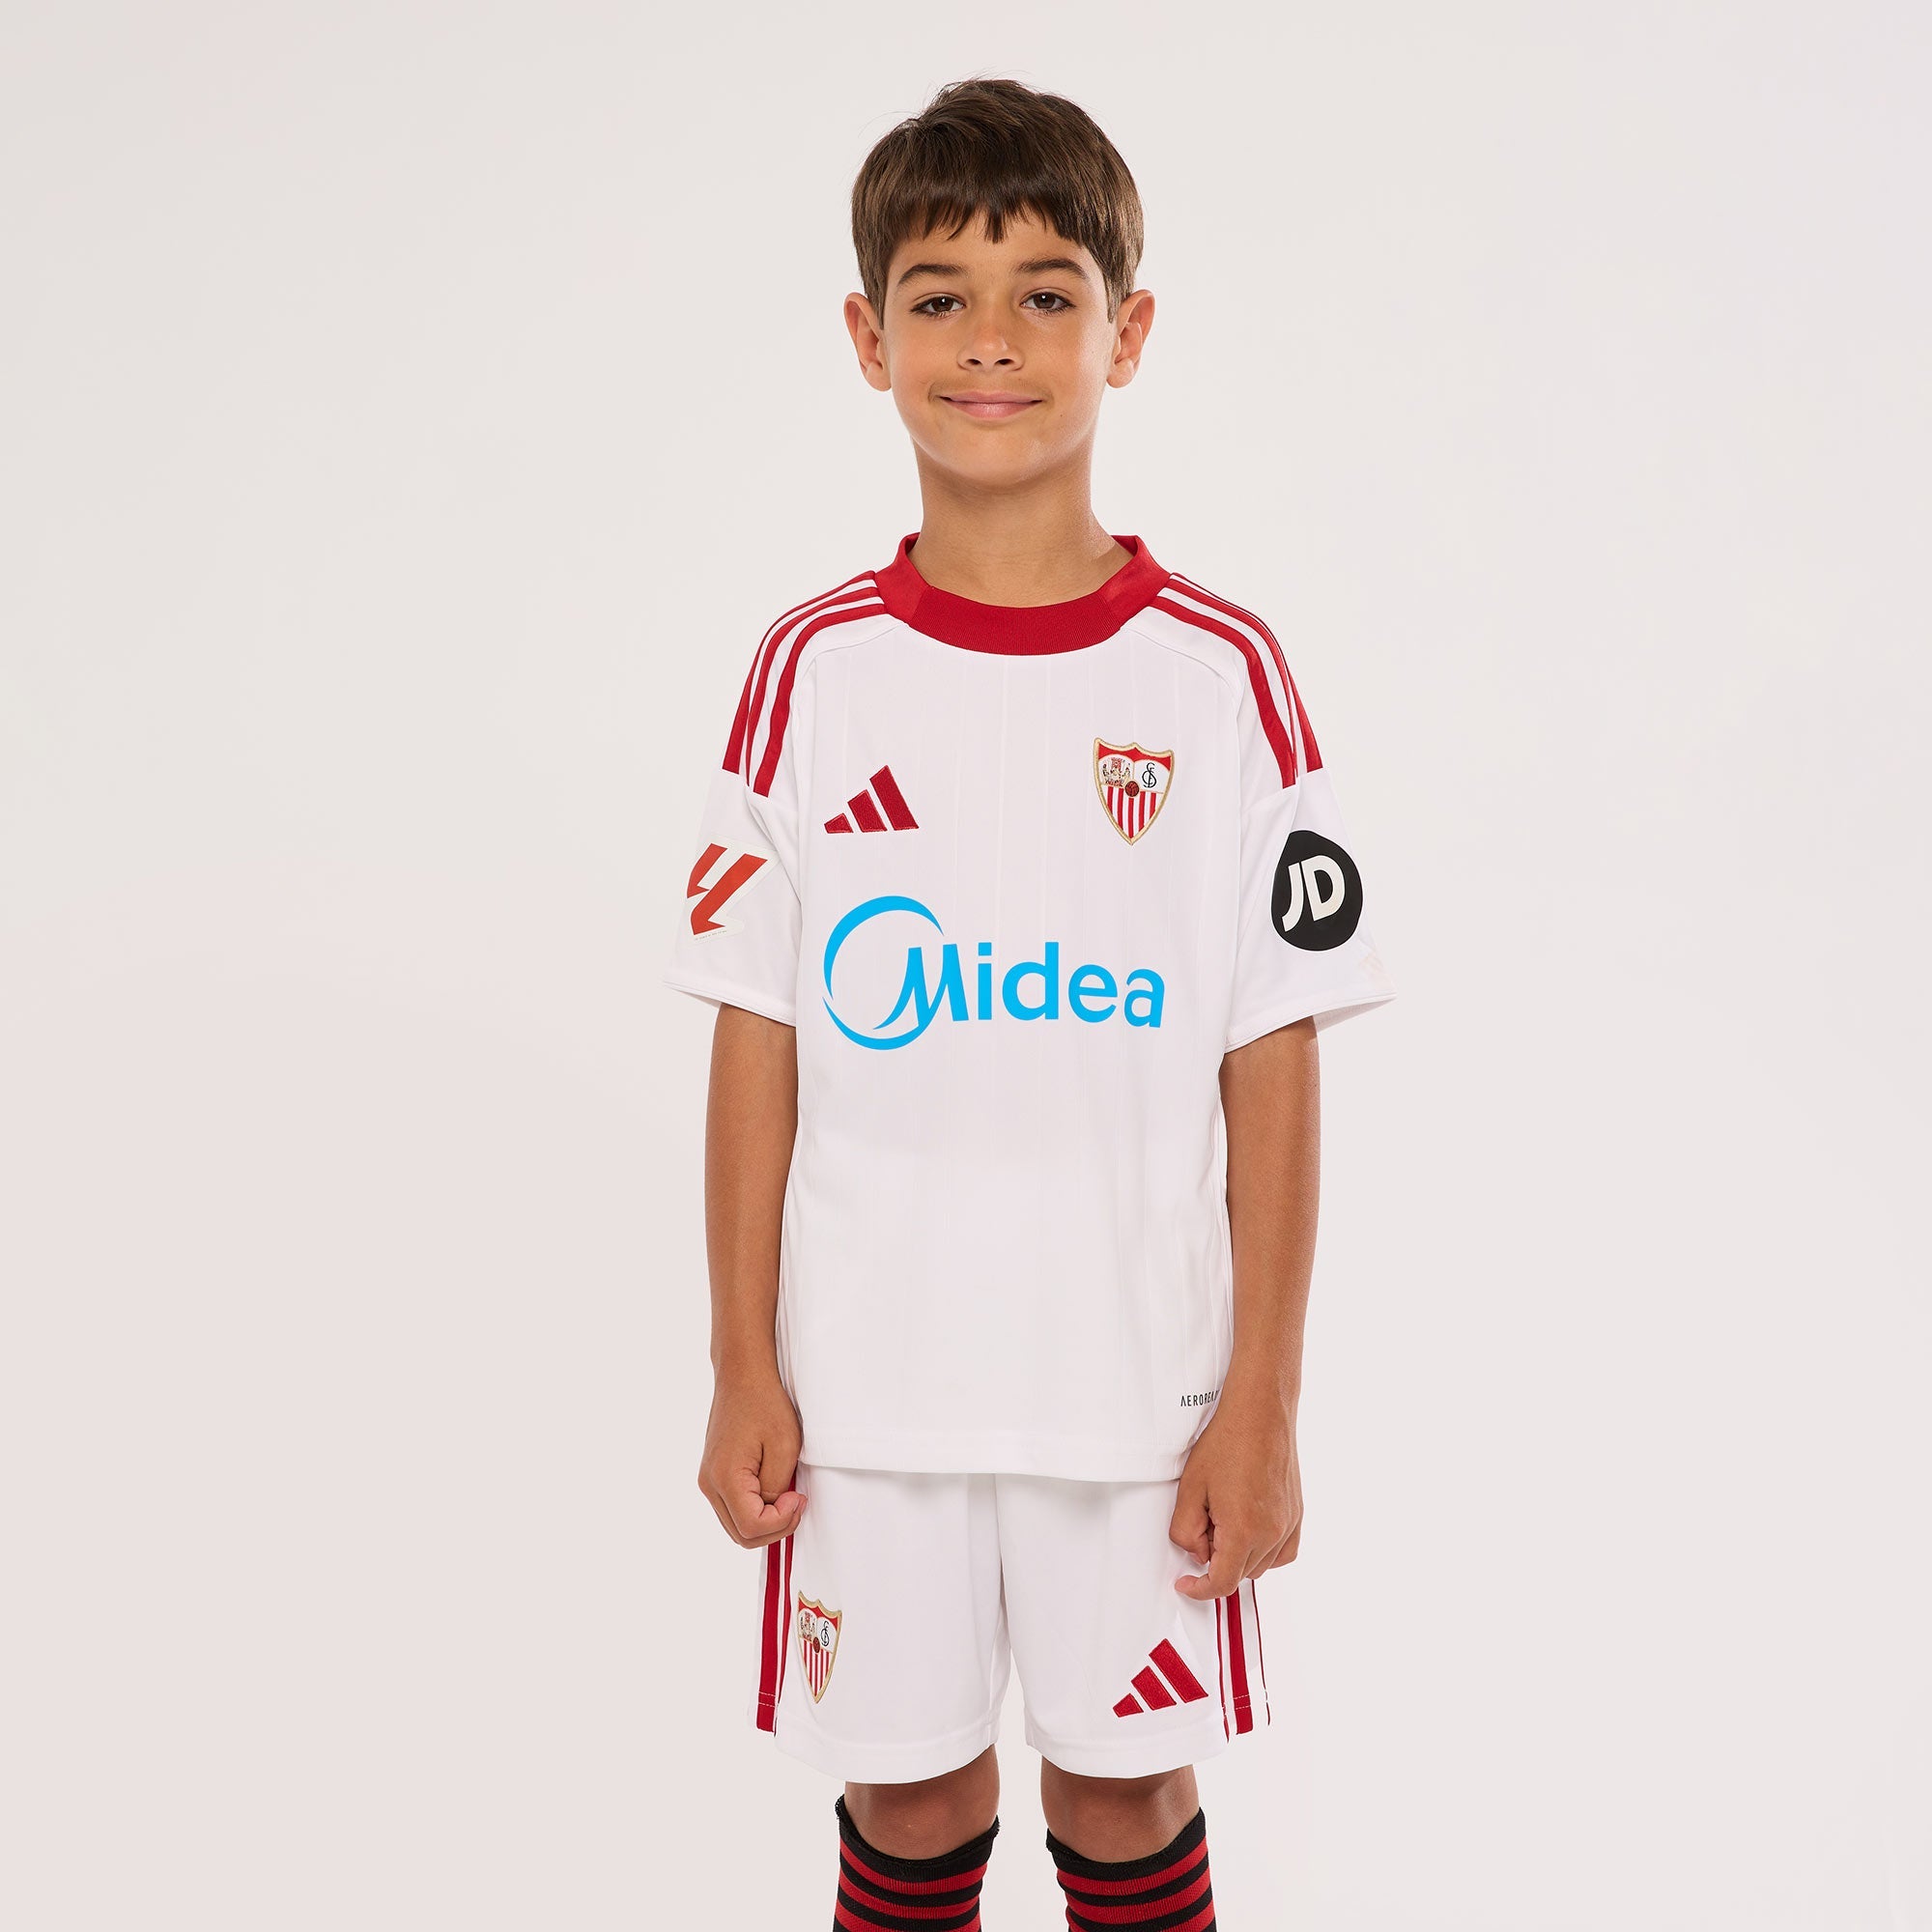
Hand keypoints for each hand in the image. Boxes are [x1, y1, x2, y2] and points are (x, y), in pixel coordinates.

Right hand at [698, 1365, 804, 1547]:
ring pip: (736, 1526)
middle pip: (741, 1535)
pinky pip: (733, 1509)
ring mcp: (708, 1480)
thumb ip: (777, 1487)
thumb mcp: (784, 1446)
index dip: (782, 1521)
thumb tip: (774, 1510)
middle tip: (796, 1501)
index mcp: (724, 1478)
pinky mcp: (713, 1475)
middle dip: (775, 1528)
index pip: (751, 1528)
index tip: (798, 1497)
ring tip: (787, 1495)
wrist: (743, 1376)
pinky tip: (773, 1492)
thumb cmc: (765, 1404)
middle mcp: (709, 1483)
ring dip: (765, 1521)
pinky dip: (755, 1511)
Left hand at [1168, 1383, 1301, 1599]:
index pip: (1222, 1582)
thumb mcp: (1190, 1488)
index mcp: (1243, 1530)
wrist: (1260, 1413)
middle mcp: (1271, 1533)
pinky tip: (1250, 1531)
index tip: (1187, 1584)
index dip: (1200, 1589)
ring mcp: (1288, 1525)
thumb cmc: (1227, 1442)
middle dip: (1216, 1560)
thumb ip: (1186, 1530)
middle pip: (1240, 1573)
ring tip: (1225, 1517)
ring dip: (1240, 1555)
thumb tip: (1196, 1552)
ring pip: (1261, 1565)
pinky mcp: (1297, 1515)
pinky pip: (1282, 1552)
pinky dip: (1265, 1552)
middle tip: (1204, 1526)